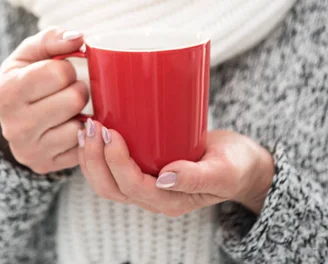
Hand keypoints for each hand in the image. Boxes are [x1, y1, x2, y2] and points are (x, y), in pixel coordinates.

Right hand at [0, 27, 87, 173]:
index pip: (58, 73)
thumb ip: (52, 38)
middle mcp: (13, 126)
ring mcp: (28, 150)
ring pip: (79, 127)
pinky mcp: (44, 166)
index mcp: (6, 92)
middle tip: (68, 90)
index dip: (67, 68)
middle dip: (78, 90)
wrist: (9, 118)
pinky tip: (70, 126)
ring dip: (82, 114)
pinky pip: (81, 148)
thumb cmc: (25, 78)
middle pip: (73, 100)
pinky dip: (82, 135)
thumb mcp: (29, 53)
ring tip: (68, 109)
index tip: (60, 72)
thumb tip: (79, 38)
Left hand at [78, 120, 274, 215]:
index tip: (111, 132)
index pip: (133, 187)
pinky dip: (95, 153)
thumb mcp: (224, 170)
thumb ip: (197, 177)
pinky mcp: (141, 171)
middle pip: (111, 188)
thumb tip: (166, 177)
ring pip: (105, 181)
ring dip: (90, 157)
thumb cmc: (235, 165)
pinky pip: (109, 170)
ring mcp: (144, 186)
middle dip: (95, 158)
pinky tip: (93, 130)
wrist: (240, 164)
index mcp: (170, 202)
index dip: (116, 162)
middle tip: (92, 126)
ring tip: (86, 127)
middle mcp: (152, 198)